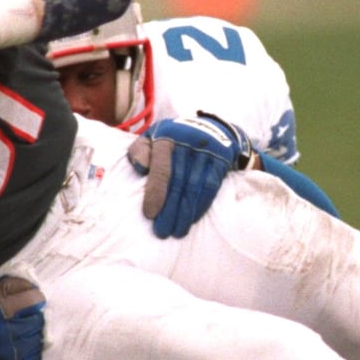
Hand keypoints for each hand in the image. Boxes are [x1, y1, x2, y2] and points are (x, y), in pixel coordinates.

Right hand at [0, 276, 45, 359]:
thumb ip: (5, 288)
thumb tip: (30, 285)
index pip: (32, 300)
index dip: (34, 297)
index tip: (32, 299)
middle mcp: (6, 332)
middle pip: (37, 319)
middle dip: (33, 315)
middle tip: (24, 317)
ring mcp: (13, 353)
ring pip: (38, 337)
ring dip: (33, 332)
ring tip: (21, 331)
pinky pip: (36, 355)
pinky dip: (31, 349)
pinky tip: (21, 345)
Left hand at [127, 112, 255, 238]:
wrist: (209, 127)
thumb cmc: (172, 140)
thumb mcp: (151, 137)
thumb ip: (139, 151)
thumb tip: (140, 168)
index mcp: (166, 137)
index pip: (161, 169)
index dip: (156, 192)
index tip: (150, 214)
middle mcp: (187, 143)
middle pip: (178, 182)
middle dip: (170, 210)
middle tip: (162, 232)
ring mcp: (206, 151)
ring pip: (195, 187)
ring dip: (186, 213)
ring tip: (177, 231)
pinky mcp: (220, 159)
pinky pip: (211, 187)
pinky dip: (201, 205)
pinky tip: (192, 219)